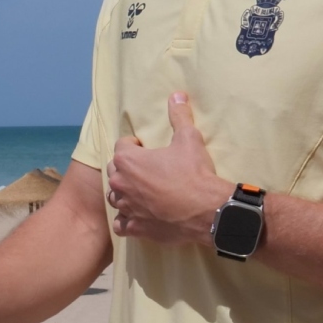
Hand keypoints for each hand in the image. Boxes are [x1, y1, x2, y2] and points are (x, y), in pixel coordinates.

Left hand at [106, 93, 233, 245]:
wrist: (207, 210)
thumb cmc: (195, 172)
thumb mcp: (189, 138)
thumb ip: (179, 116)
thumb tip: (177, 94)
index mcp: (127, 160)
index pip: (122, 146)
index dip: (135, 145)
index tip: (148, 149)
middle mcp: (120, 183)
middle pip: (115, 171)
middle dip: (127, 168)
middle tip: (147, 170)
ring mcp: (126, 207)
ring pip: (115, 197)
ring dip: (124, 193)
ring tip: (142, 191)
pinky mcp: (135, 227)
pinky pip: (121, 223)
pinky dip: (126, 219)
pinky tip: (138, 215)